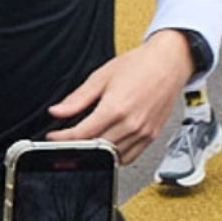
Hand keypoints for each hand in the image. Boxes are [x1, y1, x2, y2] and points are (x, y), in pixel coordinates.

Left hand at [46, 29, 190, 160]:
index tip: (53, 135)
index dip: (63, 138)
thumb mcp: (101, 77)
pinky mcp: (151, 137)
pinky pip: (129, 157)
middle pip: (96, 148)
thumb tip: (57, 111)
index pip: (82, 134)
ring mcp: (143, 133)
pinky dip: (114, 156)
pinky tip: (106, 145)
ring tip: (85, 142)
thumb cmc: (138, 65)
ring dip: (96, 153)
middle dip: (77, 146)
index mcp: (116, 108)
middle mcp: (131, 124)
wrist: (167, 63)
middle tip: (66, 139)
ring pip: (112, 156)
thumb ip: (77, 98)